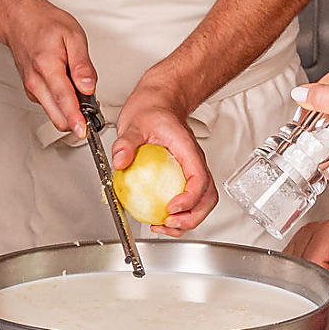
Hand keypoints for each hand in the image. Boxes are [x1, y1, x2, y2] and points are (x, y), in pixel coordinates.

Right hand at [0, 0, 95, 136]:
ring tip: (83, 95)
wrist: (19, 19)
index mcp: (48, 67)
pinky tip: (69, 90)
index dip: (76, 119)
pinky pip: (50, 106)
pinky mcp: (32, 91)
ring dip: (70, 112)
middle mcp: (36, 82)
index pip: (64, 100)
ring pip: (54, 114)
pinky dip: (63, 105)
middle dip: (76, 120)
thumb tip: (88, 87)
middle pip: (57, 117)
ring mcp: (32, 88)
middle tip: (94, 111)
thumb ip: (82, 64)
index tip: (84, 131)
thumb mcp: (73, 35)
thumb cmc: (45, 24)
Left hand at [112, 77, 217, 236]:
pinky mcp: (184, 176)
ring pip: (203, 202)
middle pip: (207, 197)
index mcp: (186, 149)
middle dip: (192, 217)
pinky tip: (159, 219)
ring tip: (164, 227)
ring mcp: (191, 170)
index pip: (199, 178)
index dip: (189, 198)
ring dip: (188, 220)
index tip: (170, 208)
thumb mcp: (133, 123)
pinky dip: (180, 214)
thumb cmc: (151, 111)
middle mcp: (194, 162)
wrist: (159, 103)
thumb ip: (126, 142)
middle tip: (168, 223)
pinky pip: (190, 200)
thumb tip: (121, 161)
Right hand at [287, 214, 328, 288]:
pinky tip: (321, 265)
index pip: (311, 265)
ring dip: (309, 273)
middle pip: (300, 265)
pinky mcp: (301, 239)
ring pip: (295, 264)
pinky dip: (305, 268)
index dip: (320, 280)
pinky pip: (295, 260)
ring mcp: (304, 234)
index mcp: (326, 234)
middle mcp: (311, 231)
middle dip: (315, 278)